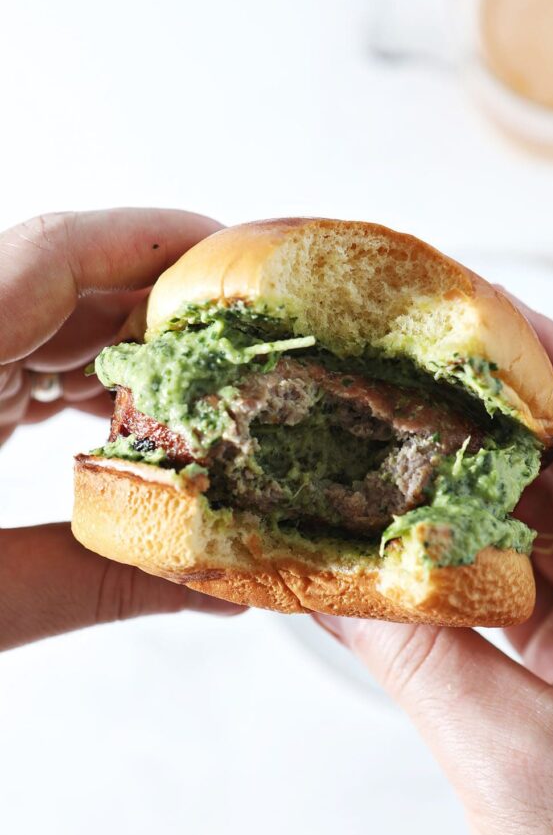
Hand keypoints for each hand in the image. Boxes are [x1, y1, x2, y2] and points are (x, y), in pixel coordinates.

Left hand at [0, 209, 242, 651]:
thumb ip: (99, 585)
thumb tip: (225, 592)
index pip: (51, 252)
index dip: (158, 241)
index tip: (240, 261)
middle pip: (61, 281)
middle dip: (161, 310)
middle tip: (247, 351)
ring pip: (41, 318)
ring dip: (124, 351)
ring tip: (200, 398)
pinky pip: (15, 356)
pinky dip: (77, 382)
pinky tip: (122, 423)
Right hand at [317, 303, 552, 834]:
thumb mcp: (521, 767)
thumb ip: (415, 656)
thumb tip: (321, 570)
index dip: (550, 370)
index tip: (475, 310)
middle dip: (487, 423)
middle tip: (405, 370)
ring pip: (545, 525)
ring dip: (465, 492)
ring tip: (389, 440)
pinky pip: (525, 581)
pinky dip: (462, 561)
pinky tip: (404, 535)